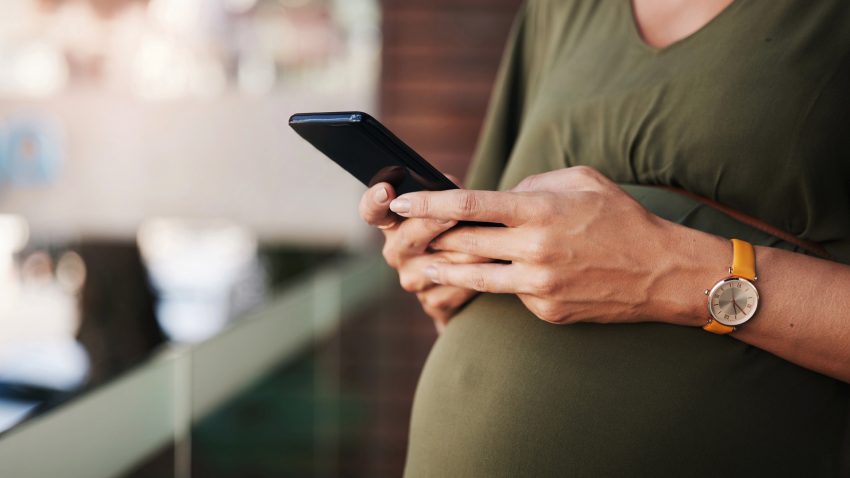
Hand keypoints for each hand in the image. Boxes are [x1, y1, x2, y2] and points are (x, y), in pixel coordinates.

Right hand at [359, 180, 486, 331]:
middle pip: (409, 236)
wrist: (466, 282)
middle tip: (453, 214)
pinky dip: (480, 275)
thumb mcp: (447, 209)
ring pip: (442, 264)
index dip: (374, 201)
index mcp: (394, 224)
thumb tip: (451, 187)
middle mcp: (397, 252)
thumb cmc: (456, 232)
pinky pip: (459, 286)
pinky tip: (496, 267)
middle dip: (432, 223)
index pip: (372, 211)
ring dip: (470, 252)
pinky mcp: (433, 302)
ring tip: (494, 241)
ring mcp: (413, 279)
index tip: (386, 191)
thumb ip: (445, 195)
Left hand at [389, 166, 721, 324]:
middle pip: (462, 244)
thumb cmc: (620, 217)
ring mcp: (538, 285)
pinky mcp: (546, 311)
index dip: (427, 204)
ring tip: (426, 264)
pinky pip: (511, 293)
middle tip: (407, 234)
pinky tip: (508, 276)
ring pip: (475, 277)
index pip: (468, 206)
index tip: (399, 201)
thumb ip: (531, 185)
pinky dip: (504, 282)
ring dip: (446, 269)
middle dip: (430, 238)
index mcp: (539, 211)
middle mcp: (533, 250)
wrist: (661, 271)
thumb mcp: (580, 181)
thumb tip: (496, 198)